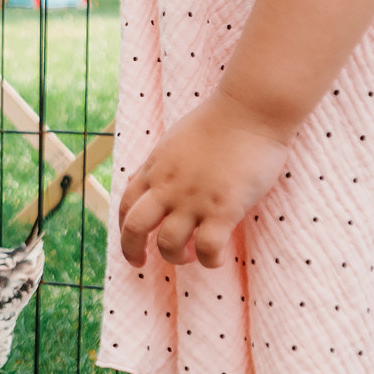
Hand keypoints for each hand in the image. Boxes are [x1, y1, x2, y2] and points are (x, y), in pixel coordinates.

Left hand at [116, 91, 291, 269]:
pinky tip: (217, 259)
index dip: (124, 228)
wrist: (249, 110)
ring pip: (168, 244)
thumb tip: (145, 179)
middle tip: (141, 263)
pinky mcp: (223, 209)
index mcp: (155, 169)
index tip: (134, 241)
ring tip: (190, 255)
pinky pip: (208, 248)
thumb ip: (160, 164)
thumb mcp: (174, 140)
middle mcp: (168, 187)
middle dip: (132, 251)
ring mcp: (194, 199)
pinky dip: (209, 260)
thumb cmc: (218, 121)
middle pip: (134, 228)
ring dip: (175, 257)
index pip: (126, 204)